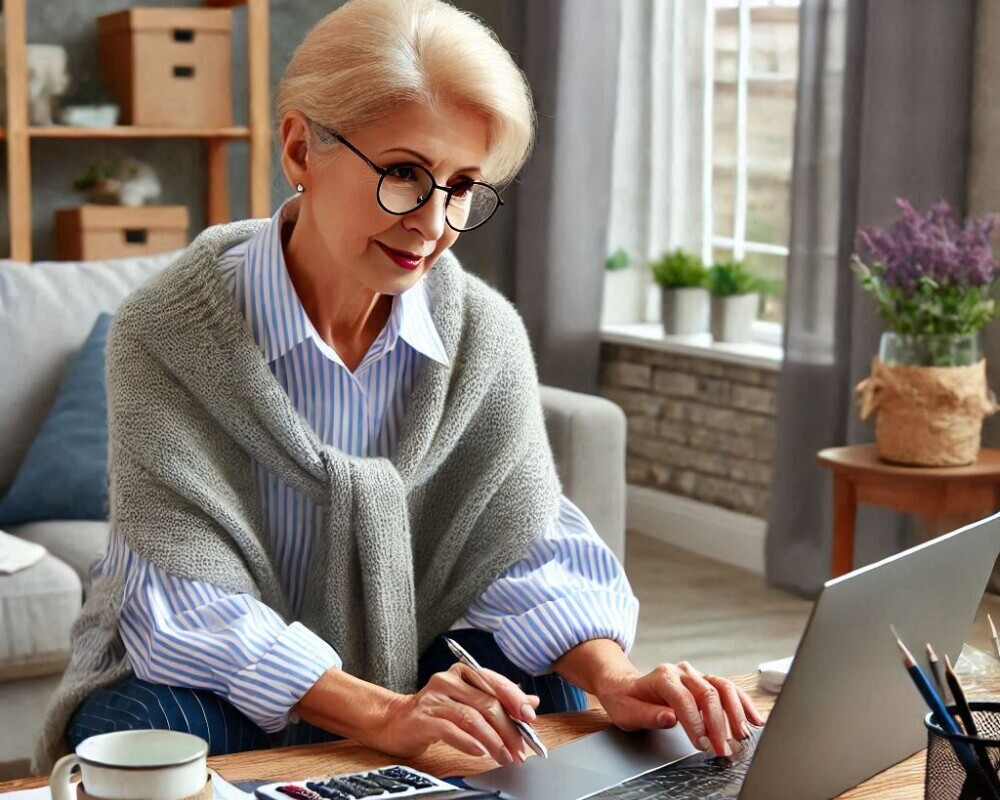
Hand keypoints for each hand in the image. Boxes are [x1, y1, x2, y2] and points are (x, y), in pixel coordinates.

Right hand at [371, 663, 540, 765]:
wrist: (395, 721)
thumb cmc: (436, 711)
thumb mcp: (469, 701)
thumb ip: (499, 699)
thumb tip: (531, 702)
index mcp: (463, 671)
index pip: (494, 682)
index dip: (515, 699)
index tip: (530, 718)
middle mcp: (448, 679)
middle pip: (486, 702)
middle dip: (508, 729)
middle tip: (519, 749)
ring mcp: (434, 698)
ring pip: (472, 717)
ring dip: (493, 740)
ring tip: (504, 756)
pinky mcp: (423, 718)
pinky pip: (451, 730)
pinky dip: (469, 742)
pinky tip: (481, 752)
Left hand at [595, 661, 764, 756]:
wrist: (625, 686)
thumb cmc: (626, 700)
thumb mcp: (627, 712)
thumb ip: (648, 715)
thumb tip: (670, 718)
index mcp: (662, 677)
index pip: (684, 699)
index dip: (696, 724)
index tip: (703, 745)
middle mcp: (681, 672)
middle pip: (707, 693)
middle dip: (719, 724)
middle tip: (724, 749)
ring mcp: (695, 675)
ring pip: (723, 687)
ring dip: (736, 713)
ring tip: (743, 736)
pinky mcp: (704, 681)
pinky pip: (728, 689)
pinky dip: (743, 703)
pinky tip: (753, 719)